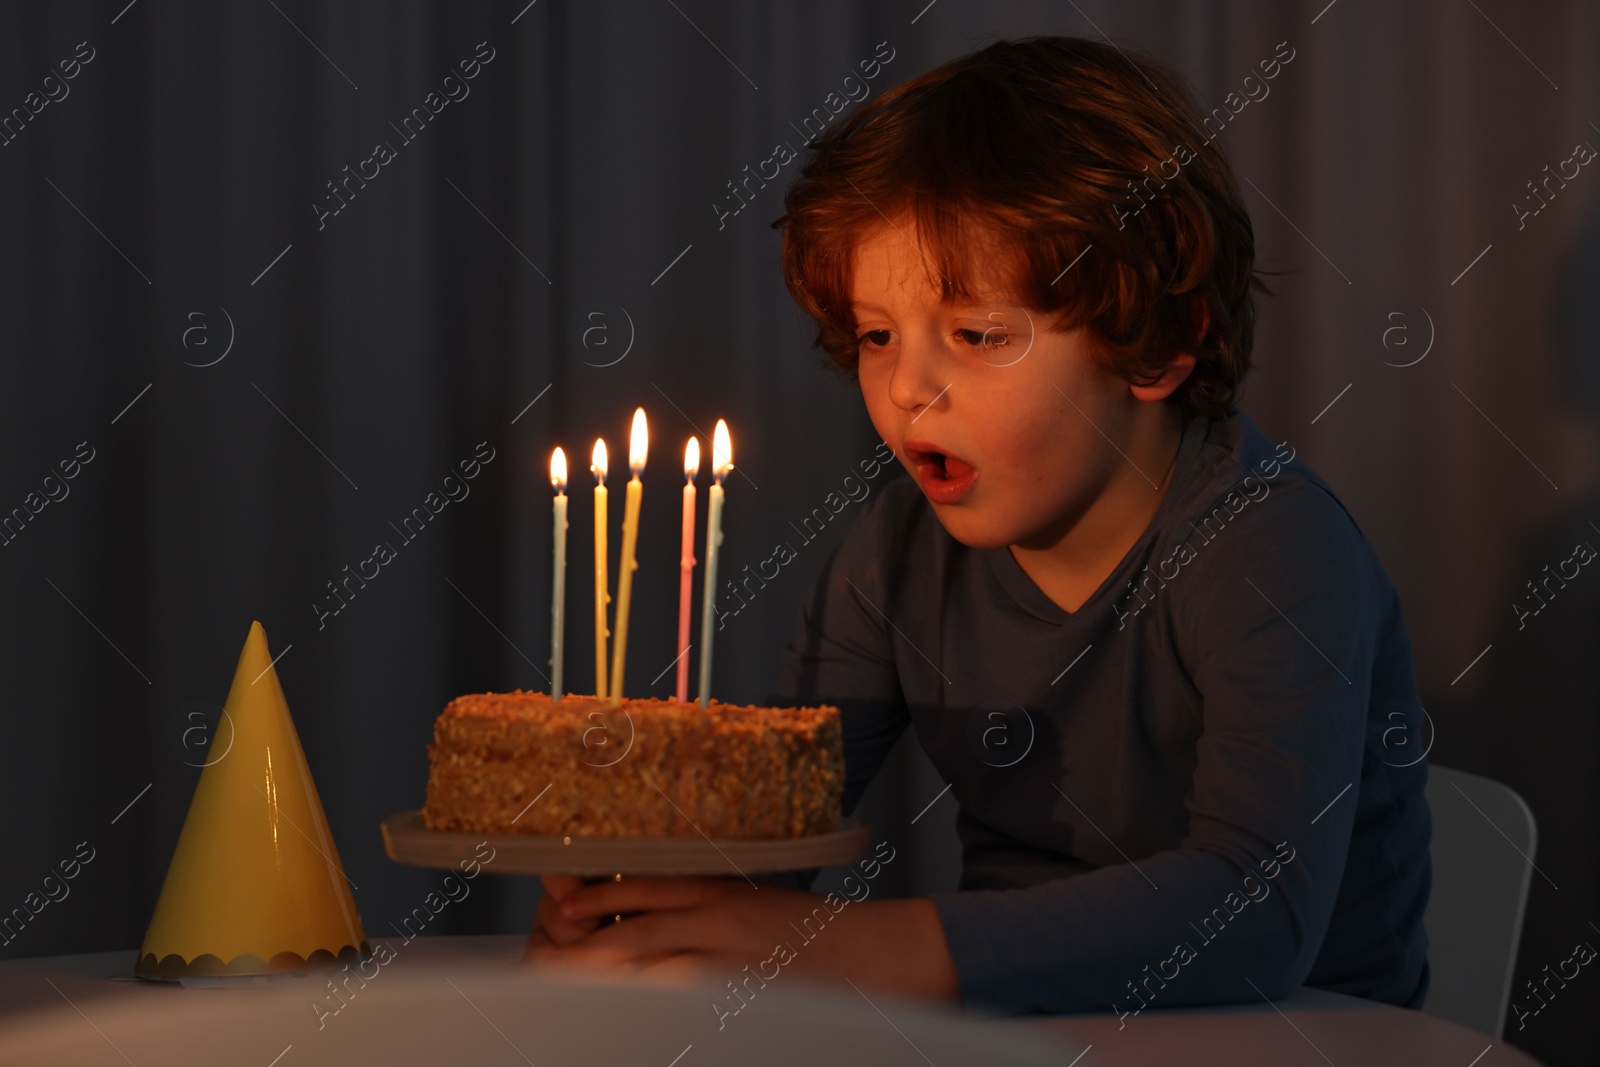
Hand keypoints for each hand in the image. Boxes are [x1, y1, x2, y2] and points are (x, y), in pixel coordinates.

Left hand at [523, 875, 960, 1001]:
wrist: (873, 953)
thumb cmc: (813, 931)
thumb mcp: (754, 897)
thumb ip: (706, 899)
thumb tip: (654, 910)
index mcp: (716, 885)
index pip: (638, 885)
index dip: (594, 897)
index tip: (561, 907)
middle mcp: (712, 912)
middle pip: (627, 927)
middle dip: (582, 946)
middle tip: (544, 959)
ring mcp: (723, 949)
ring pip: (641, 961)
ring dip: (598, 974)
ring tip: (560, 984)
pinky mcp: (736, 984)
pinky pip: (674, 990)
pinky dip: (641, 995)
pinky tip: (616, 1001)